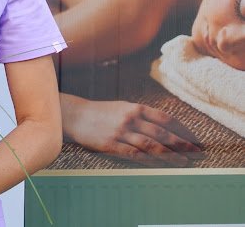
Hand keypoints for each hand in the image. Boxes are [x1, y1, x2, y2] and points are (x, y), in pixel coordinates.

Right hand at [61, 94, 201, 166]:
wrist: (75, 116)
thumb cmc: (100, 112)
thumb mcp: (122, 107)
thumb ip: (141, 115)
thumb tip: (164, 125)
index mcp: (135, 107)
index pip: (165, 119)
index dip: (182, 130)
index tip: (194, 139)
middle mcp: (130, 119)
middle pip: (162, 133)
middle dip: (182, 144)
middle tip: (197, 153)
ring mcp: (121, 132)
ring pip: (152, 145)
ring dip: (171, 155)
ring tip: (184, 162)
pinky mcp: (111, 145)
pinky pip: (135, 154)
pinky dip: (151, 161)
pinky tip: (161, 166)